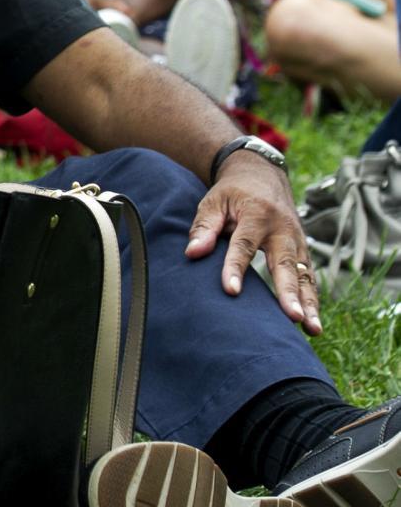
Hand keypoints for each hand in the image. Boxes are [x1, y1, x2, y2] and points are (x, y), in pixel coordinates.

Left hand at [187, 151, 317, 333]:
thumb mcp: (213, 202)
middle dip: (289, 292)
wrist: (263, 176)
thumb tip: (193, 253)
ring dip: (309, 303)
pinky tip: (312, 323)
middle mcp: (282, 230)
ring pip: (304, 275)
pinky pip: (309, 277)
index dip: (236, 268)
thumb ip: (204, 227)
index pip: (244, 245)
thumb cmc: (233, 193)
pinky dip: (312, 299)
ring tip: (313, 330)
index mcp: (257, 215)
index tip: (230, 291)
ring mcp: (297, 241)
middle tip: (293, 317)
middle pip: (286, 264)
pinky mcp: (303, 251)